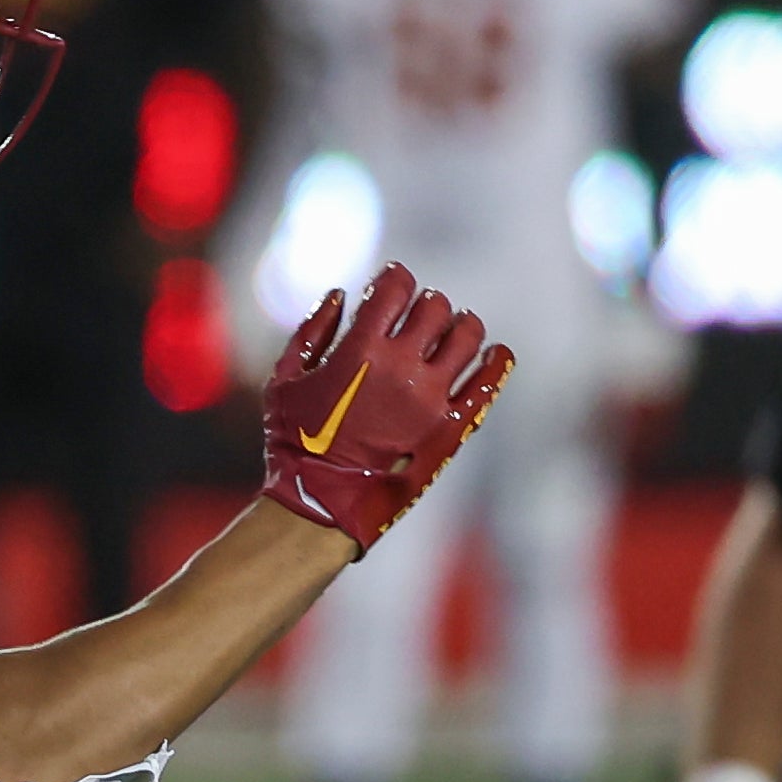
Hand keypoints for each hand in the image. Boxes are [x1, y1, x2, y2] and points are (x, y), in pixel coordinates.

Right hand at [257, 264, 515, 552]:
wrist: (320, 503)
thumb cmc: (293, 443)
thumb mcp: (284, 382)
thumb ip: (311, 332)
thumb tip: (341, 296)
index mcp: (360, 350)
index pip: (395, 287)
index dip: (394, 277)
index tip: (391, 283)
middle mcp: (401, 367)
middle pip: (434, 306)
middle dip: (424, 303)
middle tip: (417, 314)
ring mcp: (431, 397)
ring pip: (468, 335)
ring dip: (461, 324)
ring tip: (454, 329)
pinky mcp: (452, 425)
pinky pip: (489, 381)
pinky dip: (497, 361)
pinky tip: (494, 354)